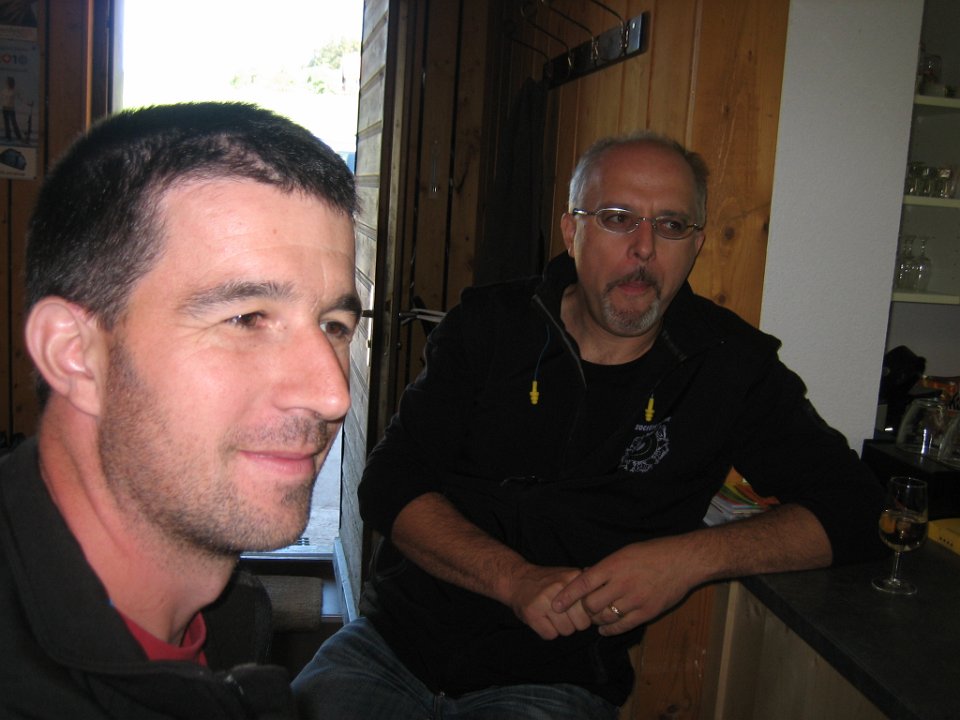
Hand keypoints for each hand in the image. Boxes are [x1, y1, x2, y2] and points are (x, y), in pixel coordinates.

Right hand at [506, 564, 593, 639]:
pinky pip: (550, 635)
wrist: (516, 579)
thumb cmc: (546, 582)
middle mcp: (559, 587)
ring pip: (567, 631)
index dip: (587, 614)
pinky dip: (547, 632)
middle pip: (582, 623)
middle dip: (575, 624)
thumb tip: (606, 593)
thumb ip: (585, 584)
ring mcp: (545, 600)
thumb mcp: (567, 575)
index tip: (580, 612)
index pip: (592, 608)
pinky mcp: (532, 614)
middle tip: (564, 615)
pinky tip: (542, 620)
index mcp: (572, 577)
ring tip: (552, 617)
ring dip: (561, 629)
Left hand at [550, 537, 699, 636]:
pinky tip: (605, 628)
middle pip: (591, 605)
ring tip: (595, 617)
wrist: (683, 561)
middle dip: (584, 609)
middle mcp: (621, 584)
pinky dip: (610, 629)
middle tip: (583, 609)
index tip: (555, 605)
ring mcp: (634, 600)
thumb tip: (587, 576)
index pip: (583, 583)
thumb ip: (606, 567)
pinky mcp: (647, 613)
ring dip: (596, 619)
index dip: (567, 596)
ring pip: (605, 617)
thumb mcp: (625, 552)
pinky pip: (622, 626)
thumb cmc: (652, 553)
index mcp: (613, 565)